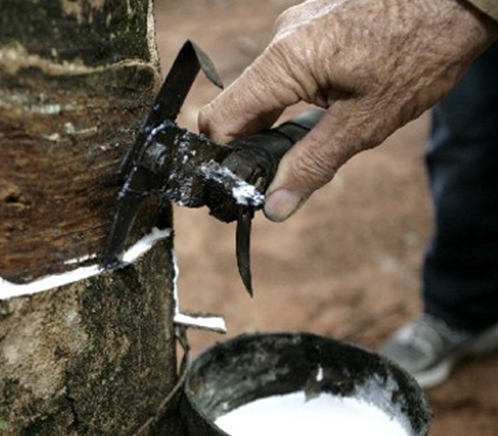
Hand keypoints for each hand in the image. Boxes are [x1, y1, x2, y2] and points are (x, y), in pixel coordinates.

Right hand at [198, 0, 497, 220]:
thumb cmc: (420, 51)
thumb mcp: (364, 123)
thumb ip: (311, 165)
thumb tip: (274, 207)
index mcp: (285, 62)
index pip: (220, 119)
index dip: (223, 157)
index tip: (242, 182)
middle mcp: (280, 39)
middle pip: (239, 105)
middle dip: (253, 142)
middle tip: (282, 171)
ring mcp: (295, 27)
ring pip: (262, 88)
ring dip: (277, 119)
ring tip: (319, 133)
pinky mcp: (311, 23)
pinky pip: (285, 68)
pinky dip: (295, 96)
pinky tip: (331, 103)